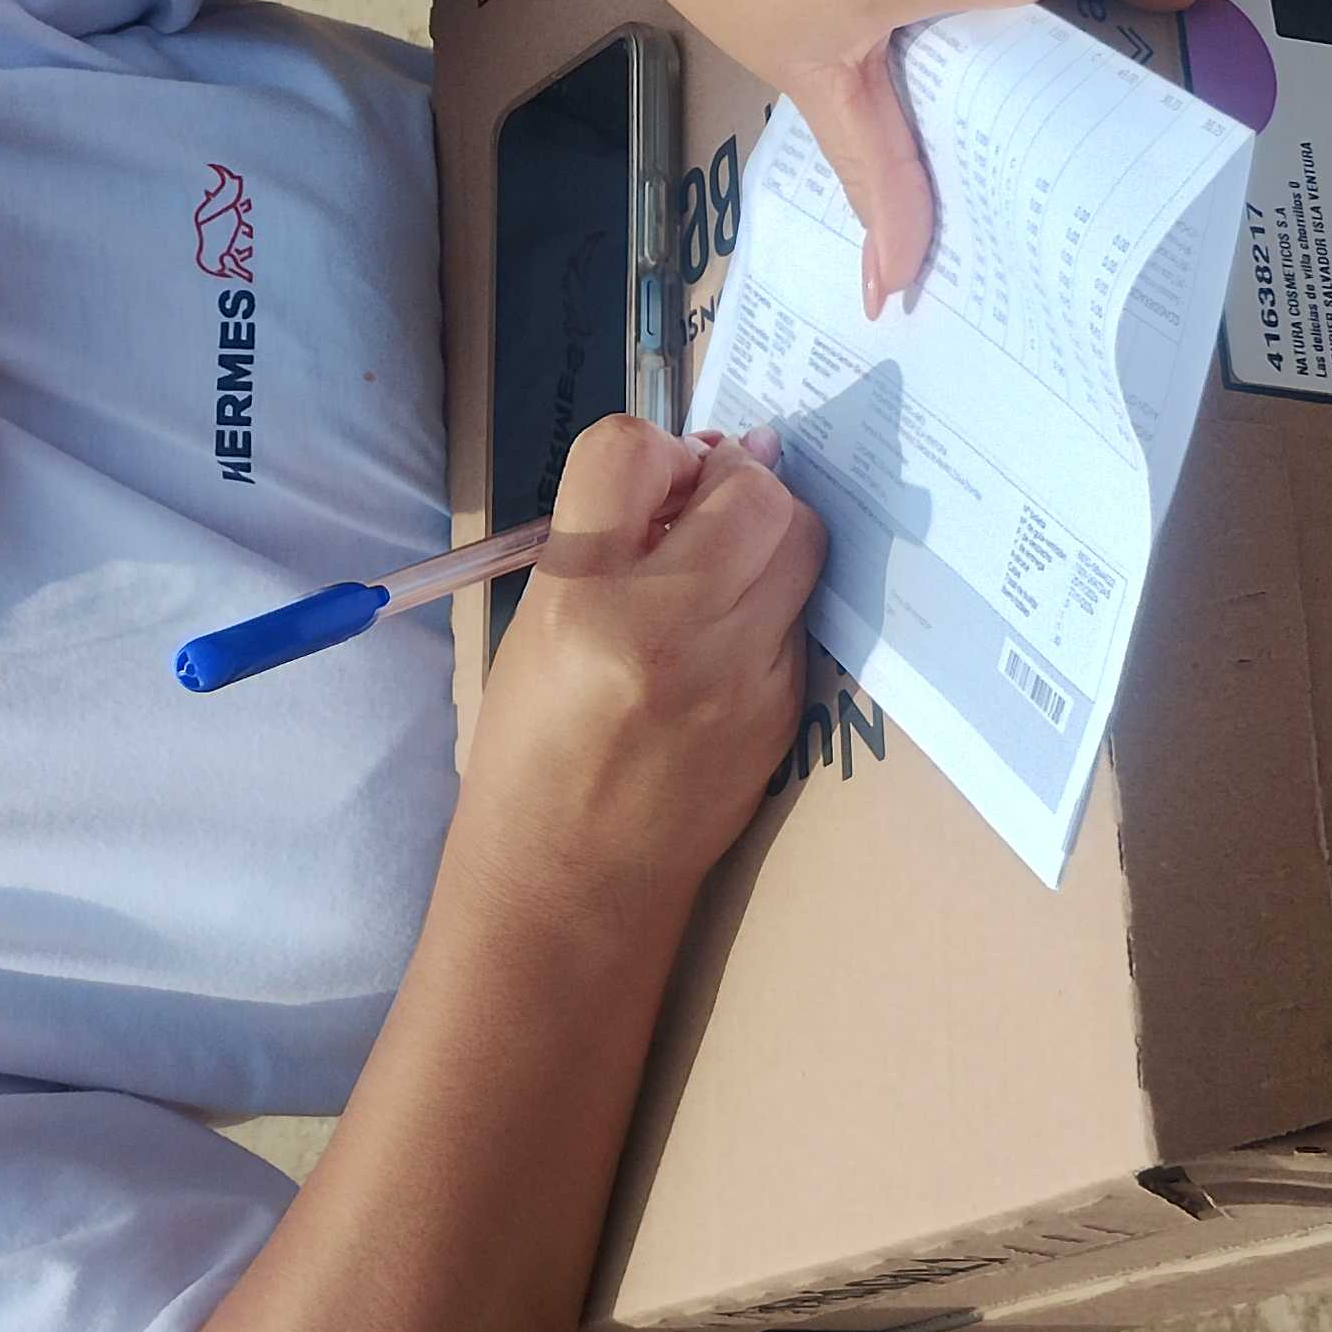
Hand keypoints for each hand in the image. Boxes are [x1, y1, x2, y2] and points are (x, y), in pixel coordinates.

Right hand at [460, 421, 820, 897]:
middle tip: (702, 509)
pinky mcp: (784, 710)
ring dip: (768, 531)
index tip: (651, 481)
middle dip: (732, 482)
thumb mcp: (533, 628)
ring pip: (800, 541)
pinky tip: (730, 635)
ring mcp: (740, 673)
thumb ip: (603, 542)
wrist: (571, 881)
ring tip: (724, 563)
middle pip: (749, 487)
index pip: (629, 449)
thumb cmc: (530, 753)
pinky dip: (773, 601)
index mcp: (579, 599)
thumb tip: (691, 470)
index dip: (651, 450)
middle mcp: (668, 627)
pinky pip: (799, 613)